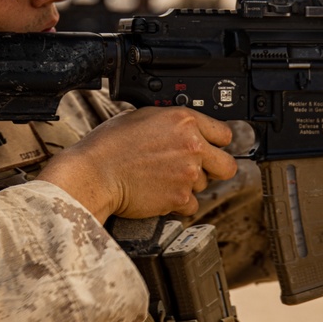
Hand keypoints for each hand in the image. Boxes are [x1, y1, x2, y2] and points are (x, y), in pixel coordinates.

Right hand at [37, 106, 237, 219]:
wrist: (95, 173)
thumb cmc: (109, 145)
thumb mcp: (142, 117)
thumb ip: (171, 123)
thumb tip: (182, 129)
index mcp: (184, 121)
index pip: (224, 134)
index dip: (217, 143)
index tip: (211, 149)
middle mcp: (192, 146)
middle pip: (227, 165)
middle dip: (216, 169)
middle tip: (199, 170)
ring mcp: (188, 173)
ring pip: (206, 185)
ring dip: (190, 185)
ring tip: (163, 179)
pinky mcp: (180, 197)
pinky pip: (191, 205)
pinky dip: (179, 203)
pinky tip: (160, 193)